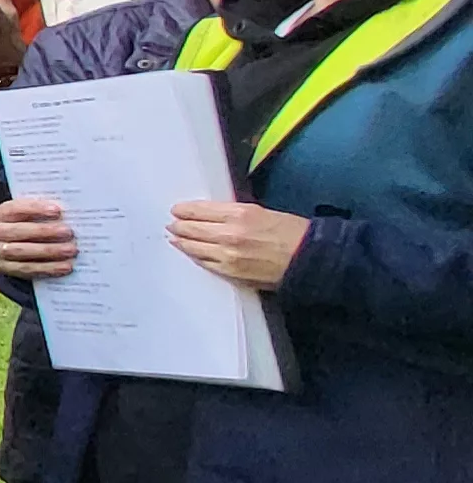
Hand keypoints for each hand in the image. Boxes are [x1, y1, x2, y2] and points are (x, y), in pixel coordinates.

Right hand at [0, 197, 77, 278]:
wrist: (9, 244)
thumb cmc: (25, 223)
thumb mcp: (27, 213)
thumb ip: (41, 211)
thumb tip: (67, 212)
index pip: (15, 209)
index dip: (36, 209)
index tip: (57, 211)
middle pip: (18, 231)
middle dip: (45, 232)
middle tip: (68, 232)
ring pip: (21, 252)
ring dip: (48, 251)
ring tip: (70, 250)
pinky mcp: (3, 268)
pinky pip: (26, 270)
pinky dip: (47, 268)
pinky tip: (65, 267)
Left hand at [170, 199, 309, 289]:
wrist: (309, 259)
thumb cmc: (293, 234)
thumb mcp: (262, 212)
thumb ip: (234, 214)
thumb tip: (213, 215)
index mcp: (239, 214)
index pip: (200, 210)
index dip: (185, 210)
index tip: (177, 210)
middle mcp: (229, 234)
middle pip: (192, 228)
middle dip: (179, 225)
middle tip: (172, 223)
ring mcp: (228, 255)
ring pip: (194, 247)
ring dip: (182, 241)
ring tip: (175, 237)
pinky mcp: (231, 272)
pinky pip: (205, 262)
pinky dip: (194, 256)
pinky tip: (189, 252)